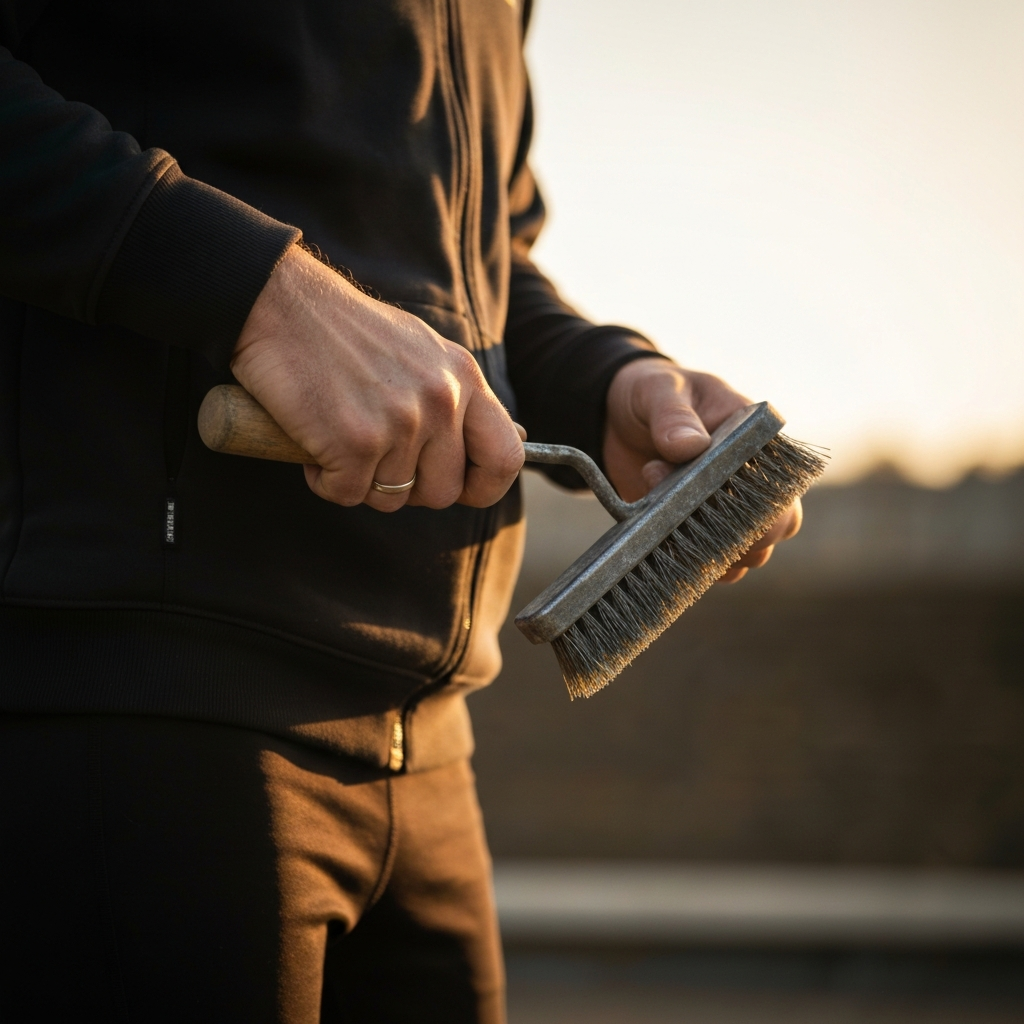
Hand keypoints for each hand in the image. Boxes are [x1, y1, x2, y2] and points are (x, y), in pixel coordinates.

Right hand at [230, 245, 523, 511]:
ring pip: (391, 499)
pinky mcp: (354, 442)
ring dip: (359, 480)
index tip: (459, 489)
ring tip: (338, 435)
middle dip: (406, 489)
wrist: (281, 302)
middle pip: (442, 493)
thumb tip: (517, 440)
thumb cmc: (347, 331)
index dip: (483, 488)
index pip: (504, 458)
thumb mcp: (425, 352)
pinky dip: (324, 479)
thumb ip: (461, 398)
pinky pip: (346, 495)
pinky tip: (314, 441)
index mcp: (463, 378)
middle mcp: (440, 401)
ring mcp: (400, 423)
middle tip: (374, 458)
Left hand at [604, 358, 801, 582]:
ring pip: (748, 555)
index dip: (763, 505)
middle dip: (734, 533)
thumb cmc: (652, 393)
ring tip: (662, 517)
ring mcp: (724, 509)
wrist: (617, 416)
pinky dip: (691, 566)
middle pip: (775, 529)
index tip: (715, 499)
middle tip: (681, 508)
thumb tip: (690, 446)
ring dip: (708, 550)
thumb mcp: (660, 392)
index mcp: (755, 441)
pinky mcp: (695, 530)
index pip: (784, 485)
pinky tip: (661, 547)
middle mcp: (750, 480)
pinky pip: (712, 566)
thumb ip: (673, 416)